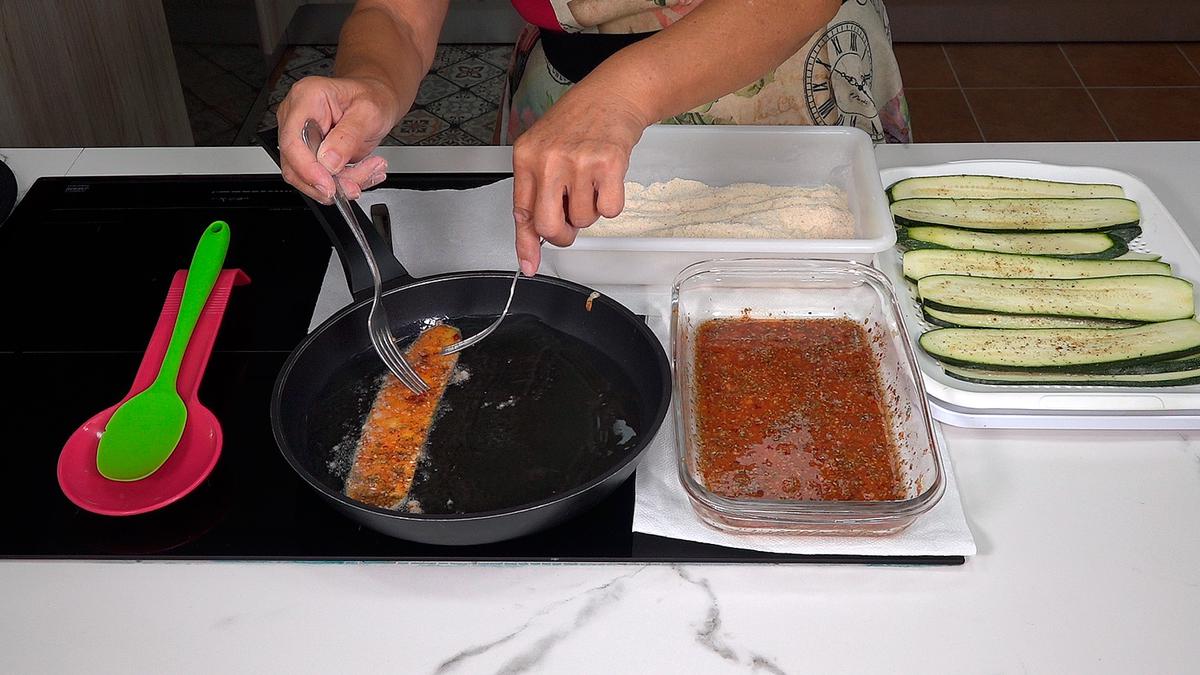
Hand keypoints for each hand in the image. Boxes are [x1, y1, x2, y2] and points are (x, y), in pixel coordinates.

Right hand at [276, 75, 399, 203]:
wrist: (376, 99)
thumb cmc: (371, 97)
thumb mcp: (369, 112)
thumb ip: (348, 137)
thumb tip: (328, 162)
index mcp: (307, 98)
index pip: (292, 141)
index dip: (308, 169)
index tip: (328, 185)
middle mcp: (297, 117)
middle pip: (296, 164)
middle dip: (329, 181)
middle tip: (356, 184)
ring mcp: (301, 137)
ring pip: (307, 177)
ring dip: (340, 184)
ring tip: (369, 171)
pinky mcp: (310, 154)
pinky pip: (319, 179)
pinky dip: (344, 183)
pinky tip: (364, 172)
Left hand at [512, 90, 649, 275]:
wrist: (611, 95)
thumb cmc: (577, 123)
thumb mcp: (543, 150)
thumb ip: (535, 191)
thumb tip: (534, 236)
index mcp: (526, 157)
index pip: (521, 212)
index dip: (525, 243)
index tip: (528, 264)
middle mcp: (548, 160)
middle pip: (550, 226)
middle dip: (563, 234)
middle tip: (571, 222)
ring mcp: (578, 162)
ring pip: (584, 219)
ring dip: (591, 210)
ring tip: (591, 181)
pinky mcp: (608, 165)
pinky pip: (610, 210)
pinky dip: (612, 203)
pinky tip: (607, 179)